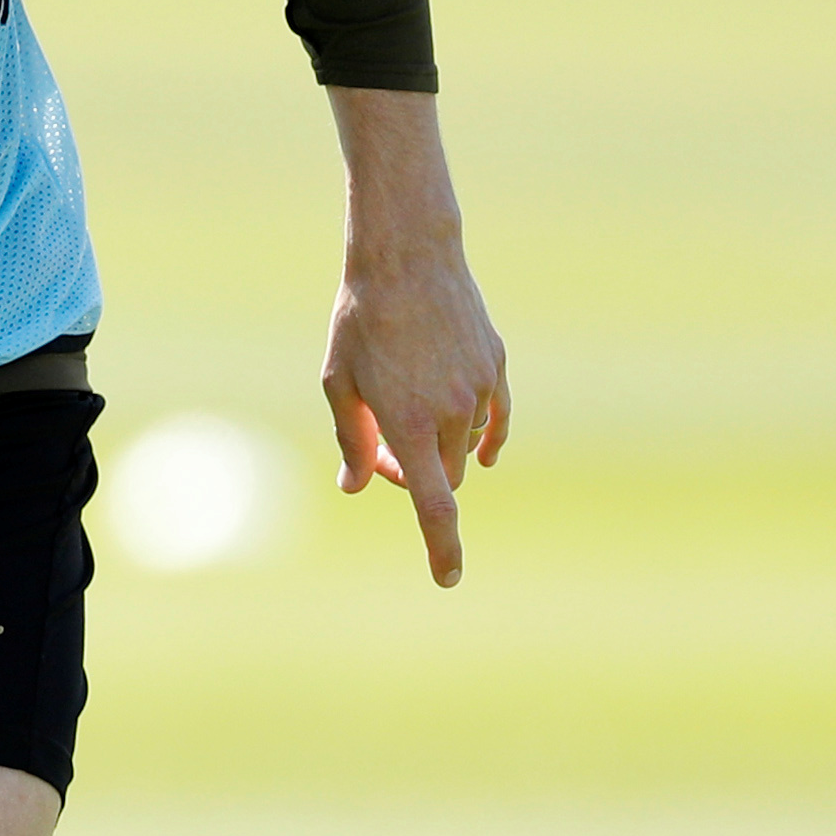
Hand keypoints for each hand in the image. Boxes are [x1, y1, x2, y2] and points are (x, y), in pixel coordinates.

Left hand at [320, 88, 508, 587]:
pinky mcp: (495, 366)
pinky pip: (495, 421)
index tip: (449, 579)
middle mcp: (451, 414)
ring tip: (405, 409)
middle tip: (382, 455)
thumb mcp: (339, 382)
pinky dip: (484, 439)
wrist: (408, 256)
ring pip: (466, 448)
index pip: (434, 506)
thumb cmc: (362, 320)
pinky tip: (481, 451)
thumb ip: (353, 440)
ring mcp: (479, 390)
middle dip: (418, 478)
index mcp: (408, 424)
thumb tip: (358, 484)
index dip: (443, 548)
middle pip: (444, 478)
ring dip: (442, 448)